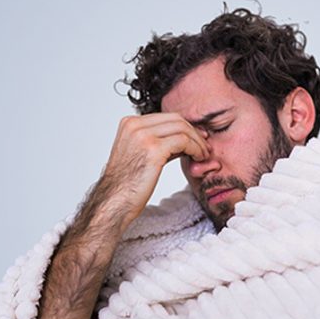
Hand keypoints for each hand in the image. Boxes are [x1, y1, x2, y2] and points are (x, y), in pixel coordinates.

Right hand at [102, 113, 209, 227]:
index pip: (166, 117)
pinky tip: (198, 158)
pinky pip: (184, 141)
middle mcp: (135, 125)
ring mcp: (143, 135)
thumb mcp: (140, 154)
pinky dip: (196, 148)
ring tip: (203, 154)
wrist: (115, 201)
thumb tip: (184, 138)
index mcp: (130, 123)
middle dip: (194, 132)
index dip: (185, 127)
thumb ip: (159, 142)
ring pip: (182, 128)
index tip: (197, 138)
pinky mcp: (153, 149)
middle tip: (204, 146)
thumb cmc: (127, 184)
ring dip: (197, 141)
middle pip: (176, 119)